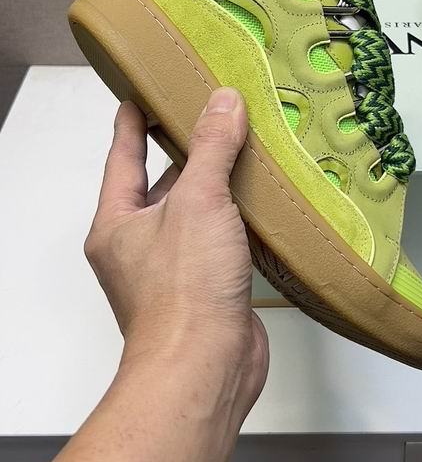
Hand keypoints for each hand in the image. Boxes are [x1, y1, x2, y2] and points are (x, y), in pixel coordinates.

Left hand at [85, 87, 267, 413]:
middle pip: (161, 185)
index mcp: (119, 223)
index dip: (131, 124)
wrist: (205, 364)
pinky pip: (221, 238)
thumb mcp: (197, 201)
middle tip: (208, 117)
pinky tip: (261, 203)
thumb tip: (224, 102)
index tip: (139, 96)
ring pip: (195, 213)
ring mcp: (175, 268)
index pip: (123, 158)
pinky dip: (238, 217)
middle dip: (184, 152)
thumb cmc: (183, 290)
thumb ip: (211, 148)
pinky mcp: (208, 287)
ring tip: (243, 151)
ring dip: (216, 185)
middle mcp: (141, 245)